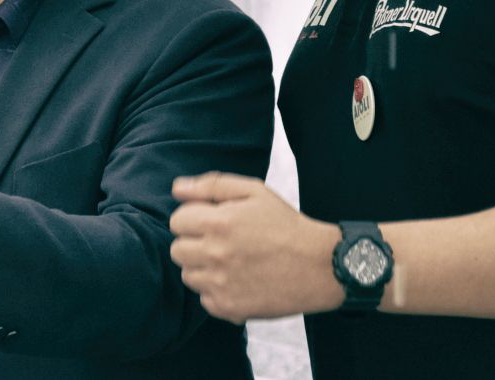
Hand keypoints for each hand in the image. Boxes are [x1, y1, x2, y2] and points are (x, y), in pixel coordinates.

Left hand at [169, 172, 344, 323]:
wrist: (318, 266)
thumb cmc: (285, 225)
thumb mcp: (254, 192)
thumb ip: (211, 186)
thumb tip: (177, 188)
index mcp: (218, 222)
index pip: (177, 221)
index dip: (194, 219)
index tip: (213, 221)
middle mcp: (215, 254)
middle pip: (177, 250)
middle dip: (194, 243)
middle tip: (221, 242)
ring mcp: (220, 284)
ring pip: (189, 275)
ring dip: (203, 268)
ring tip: (231, 261)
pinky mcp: (229, 308)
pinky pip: (205, 299)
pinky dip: (216, 291)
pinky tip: (239, 280)